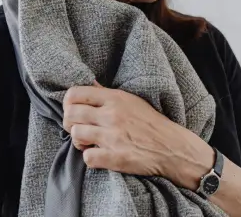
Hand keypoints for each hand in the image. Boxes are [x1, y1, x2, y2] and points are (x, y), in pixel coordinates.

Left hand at [62, 82, 214, 189]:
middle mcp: (112, 116)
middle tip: (78, 128)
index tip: (74, 111)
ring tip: (89, 143)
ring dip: (79, 141)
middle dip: (70, 123)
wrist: (172, 147)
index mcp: (115, 99)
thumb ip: (108, 93)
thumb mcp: (132, 100)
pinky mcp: (116, 157)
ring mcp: (113, 137)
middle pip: (71, 115)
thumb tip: (90, 83)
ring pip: (76, 135)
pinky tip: (99, 155)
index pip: (75, 94)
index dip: (68, 104)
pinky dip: (90, 158)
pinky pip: (88, 158)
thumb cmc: (152, 123)